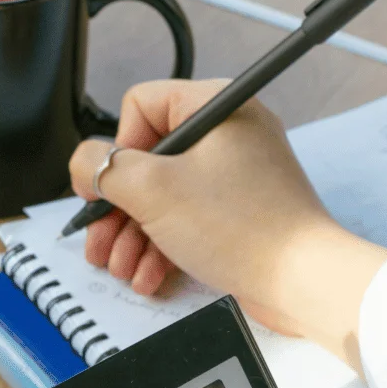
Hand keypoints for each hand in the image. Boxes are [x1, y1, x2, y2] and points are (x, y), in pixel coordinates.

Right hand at [68, 79, 386, 368]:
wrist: (301, 281)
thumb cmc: (244, 228)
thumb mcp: (154, 190)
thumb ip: (105, 168)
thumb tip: (85, 164)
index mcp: (215, 107)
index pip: (140, 106)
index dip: (116, 149)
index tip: (107, 186)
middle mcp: (227, 133)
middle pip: (146, 159)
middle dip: (117, 207)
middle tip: (99, 238)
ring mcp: (235, 175)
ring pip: (162, 196)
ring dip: (133, 235)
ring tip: (122, 266)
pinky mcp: (238, 212)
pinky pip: (186, 221)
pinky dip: (162, 247)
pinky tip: (149, 275)